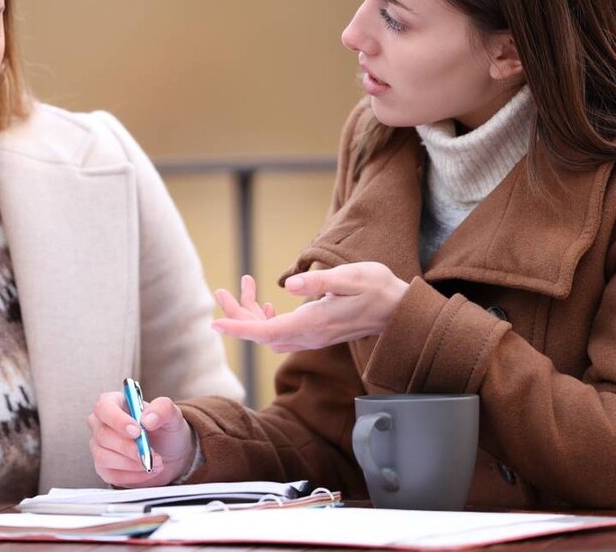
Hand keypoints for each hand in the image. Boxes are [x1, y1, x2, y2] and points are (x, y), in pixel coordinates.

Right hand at [87, 391, 194, 487]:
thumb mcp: (172, 414)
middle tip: (151, 452)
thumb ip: (163, 409)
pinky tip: (147, 471)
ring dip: (132, 463)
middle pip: (103, 435)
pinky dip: (133, 476)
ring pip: (103, 457)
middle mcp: (102, 423)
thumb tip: (148, 419)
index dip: (117, 420)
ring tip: (154, 462)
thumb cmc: (165, 430)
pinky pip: (111, 475)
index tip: (137, 431)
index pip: (104, 407)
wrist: (170, 454)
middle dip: (129, 447)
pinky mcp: (104, 468)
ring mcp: (100, 446)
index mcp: (114, 403)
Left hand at [212, 262, 410, 351]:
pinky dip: (266, 317)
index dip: (238, 328)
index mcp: (313, 323)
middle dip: (237, 316)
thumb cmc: (378, 288)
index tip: (215, 324)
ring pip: (270, 334)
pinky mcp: (316, 333)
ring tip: (240, 287)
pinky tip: (266, 301)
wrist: (399, 310)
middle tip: (220, 292)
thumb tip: (288, 286)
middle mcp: (309, 336)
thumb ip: (320, 282)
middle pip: (262, 334)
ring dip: (250, 315)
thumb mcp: (351, 277)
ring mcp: (313, 337)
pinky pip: (282, 332)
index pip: (266, 332)